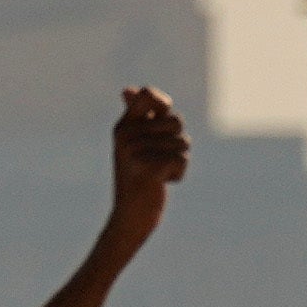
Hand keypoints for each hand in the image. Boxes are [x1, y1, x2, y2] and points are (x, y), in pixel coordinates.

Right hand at [103, 83, 193, 227]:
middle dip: (177, 142)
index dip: (163, 102)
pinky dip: (178, 174)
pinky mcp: (148, 168)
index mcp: (123, 126)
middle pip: (176, 122)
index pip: (148, 94)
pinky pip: (181, 160)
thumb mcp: (134, 144)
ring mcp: (135, 152)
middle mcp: (126, 136)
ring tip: (158, 173)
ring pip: (182, 142)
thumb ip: (137, 116)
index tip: (159, 117)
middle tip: (158, 159)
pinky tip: (161, 183)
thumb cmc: (136, 177)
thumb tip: (128, 89)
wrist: (129, 217)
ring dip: (178, 160)